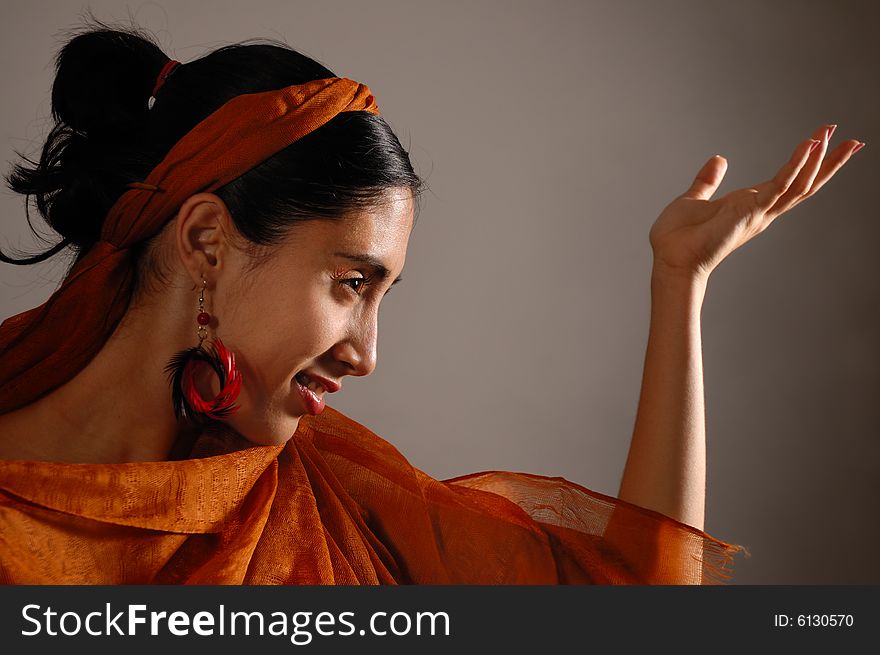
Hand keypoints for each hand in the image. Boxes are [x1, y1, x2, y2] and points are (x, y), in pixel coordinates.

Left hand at [648, 124, 863, 280]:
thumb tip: (719, 159)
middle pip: (806, 184)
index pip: (788, 183)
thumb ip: (708, 181)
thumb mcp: (695, 200)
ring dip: (817, 158)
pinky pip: (780, 185)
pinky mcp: (751, 211)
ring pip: (800, 184)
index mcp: (750, 206)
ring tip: (829, 133)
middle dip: (828, 162)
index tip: (824, 141)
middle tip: (851, 139)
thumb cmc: (679, 238)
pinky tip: (808, 145)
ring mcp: (759, 212)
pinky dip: (795, 165)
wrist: (671, 259)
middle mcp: (761, 211)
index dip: (809, 164)